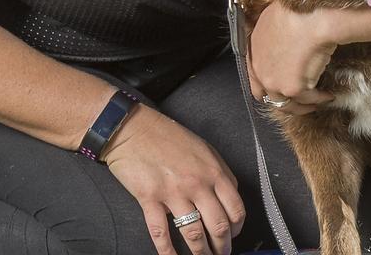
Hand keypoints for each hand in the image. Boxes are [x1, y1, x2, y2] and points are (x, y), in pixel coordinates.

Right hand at [102, 106, 244, 254]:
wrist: (134, 129)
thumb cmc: (168, 137)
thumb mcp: (203, 149)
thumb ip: (219, 173)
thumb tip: (229, 197)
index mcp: (213, 171)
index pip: (236, 209)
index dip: (237, 228)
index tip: (233, 236)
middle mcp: (197, 183)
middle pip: (218, 226)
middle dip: (222, 247)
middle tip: (221, 254)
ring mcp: (173, 192)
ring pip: (193, 234)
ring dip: (200, 253)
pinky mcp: (150, 198)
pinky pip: (161, 233)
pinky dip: (168, 252)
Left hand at [247, 1, 336, 114]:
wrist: (313, 17)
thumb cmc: (297, 10)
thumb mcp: (275, 19)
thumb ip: (274, 35)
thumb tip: (285, 40)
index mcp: (252, 52)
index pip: (254, 78)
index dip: (268, 85)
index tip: (281, 87)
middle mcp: (259, 70)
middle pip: (270, 96)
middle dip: (286, 100)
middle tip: (300, 99)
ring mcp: (274, 82)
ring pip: (288, 103)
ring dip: (303, 104)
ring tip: (316, 100)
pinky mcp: (293, 89)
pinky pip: (309, 100)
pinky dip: (320, 99)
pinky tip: (328, 95)